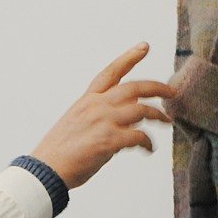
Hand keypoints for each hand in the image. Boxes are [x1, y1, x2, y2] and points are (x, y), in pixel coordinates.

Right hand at [30, 42, 175, 189]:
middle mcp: (96, 106)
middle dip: (157, 88)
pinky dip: (148, 143)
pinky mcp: (109, 140)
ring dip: (158, 116)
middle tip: (171, 92)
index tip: (144, 47)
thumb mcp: (76, 125)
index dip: (129, 58)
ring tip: (167, 122)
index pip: (110, 73)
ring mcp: (103, 122)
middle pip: (135, 88)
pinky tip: (149, 149)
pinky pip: (139, 136)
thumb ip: (99, 117)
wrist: (46, 171)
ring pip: (142, 110)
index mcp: (86, 101)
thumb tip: (124, 120)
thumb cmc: (58, 154)